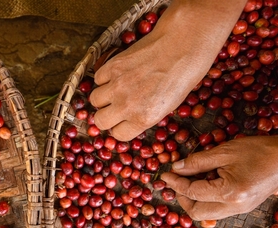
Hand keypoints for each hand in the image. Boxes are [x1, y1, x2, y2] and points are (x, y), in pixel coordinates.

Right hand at [90, 0, 245, 140]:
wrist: (183, 44)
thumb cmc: (183, 75)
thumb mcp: (168, 106)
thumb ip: (145, 115)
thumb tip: (130, 118)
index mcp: (143, 119)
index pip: (118, 135)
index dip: (120, 128)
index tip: (122, 122)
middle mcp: (126, 105)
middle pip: (100, 121)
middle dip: (106, 117)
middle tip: (113, 109)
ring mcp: (117, 85)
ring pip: (94, 100)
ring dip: (102, 97)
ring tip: (114, 90)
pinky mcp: (112, 66)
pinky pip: (98, 78)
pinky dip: (104, 78)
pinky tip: (116, 75)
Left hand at [161, 136, 277, 219]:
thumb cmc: (260, 150)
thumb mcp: (225, 151)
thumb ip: (197, 162)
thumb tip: (176, 168)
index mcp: (229, 193)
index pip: (192, 192)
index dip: (175, 183)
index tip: (165, 175)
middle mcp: (234, 207)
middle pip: (196, 212)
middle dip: (182, 197)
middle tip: (176, 181)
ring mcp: (241, 210)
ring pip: (206, 214)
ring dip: (193, 200)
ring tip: (190, 180)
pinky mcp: (244, 208)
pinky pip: (217, 210)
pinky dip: (206, 200)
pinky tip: (205, 183)